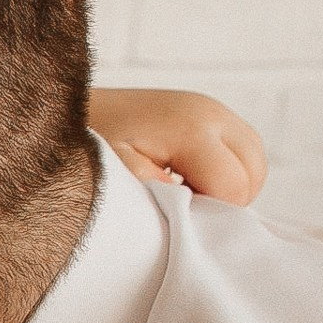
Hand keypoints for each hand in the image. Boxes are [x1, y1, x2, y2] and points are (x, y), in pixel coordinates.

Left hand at [88, 87, 267, 205]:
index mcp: (192, 128)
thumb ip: (154, 189)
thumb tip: (191, 205)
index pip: (234, 186)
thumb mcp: (113, 173)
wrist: (69, 110)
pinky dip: (228, 171)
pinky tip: (190, 178)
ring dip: (230, 185)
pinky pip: (243, 150)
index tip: (177, 214)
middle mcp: (212, 112)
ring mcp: (215, 108)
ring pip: (254, 161)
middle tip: (181, 204)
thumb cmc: (88, 144)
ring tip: (185, 191)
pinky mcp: (212, 112)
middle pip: (253, 172)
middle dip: (226, 199)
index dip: (212, 212)